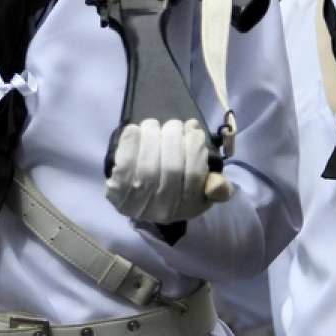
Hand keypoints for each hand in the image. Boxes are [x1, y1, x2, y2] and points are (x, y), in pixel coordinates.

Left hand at [106, 118, 233, 223]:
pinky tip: (134, 131)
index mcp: (190, 207)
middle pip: (172, 169)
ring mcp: (139, 204)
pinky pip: (124, 165)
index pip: (195, 174)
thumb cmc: (175, 186)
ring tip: (153, 125)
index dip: (194, 145)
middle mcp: (164, 210)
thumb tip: (217, 184)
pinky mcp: (117, 194)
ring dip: (152, 137)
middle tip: (173, 124)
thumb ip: (218, 187)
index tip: (192, 128)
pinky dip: (130, 143)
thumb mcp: (203, 189)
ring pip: (148, 166)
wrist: (138, 198)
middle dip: (174, 137)